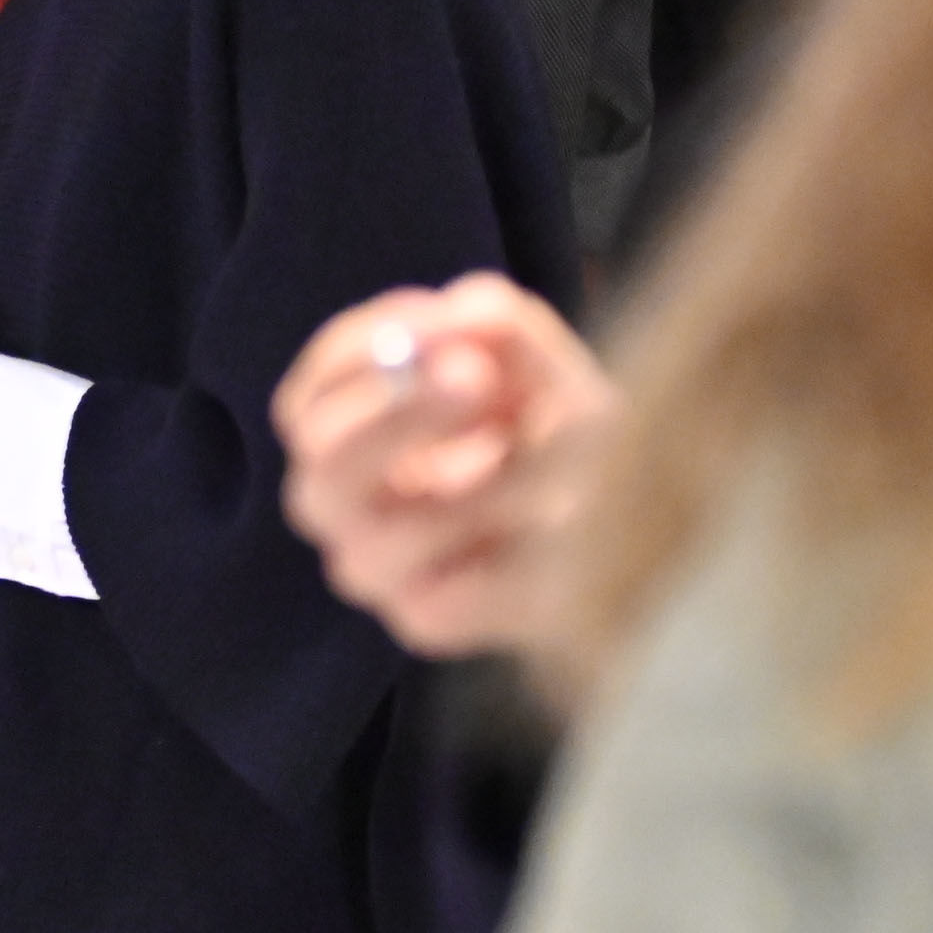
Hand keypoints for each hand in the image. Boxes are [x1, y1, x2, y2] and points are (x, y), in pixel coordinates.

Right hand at [276, 275, 612, 661]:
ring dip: (483, 486)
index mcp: (340, 432)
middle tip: (477, 375)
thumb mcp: (539, 361)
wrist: (625, 528)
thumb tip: (464, 311)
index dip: (367, 351)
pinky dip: (516, 545)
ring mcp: (372, 568)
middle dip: (400, 409)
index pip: (308, 398)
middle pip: (323, 458)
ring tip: (560, 464)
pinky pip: (450, 588)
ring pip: (385, 532)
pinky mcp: (423, 622)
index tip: (446, 317)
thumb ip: (498, 322)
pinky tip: (560, 524)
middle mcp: (337, 502)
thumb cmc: (560, 432)